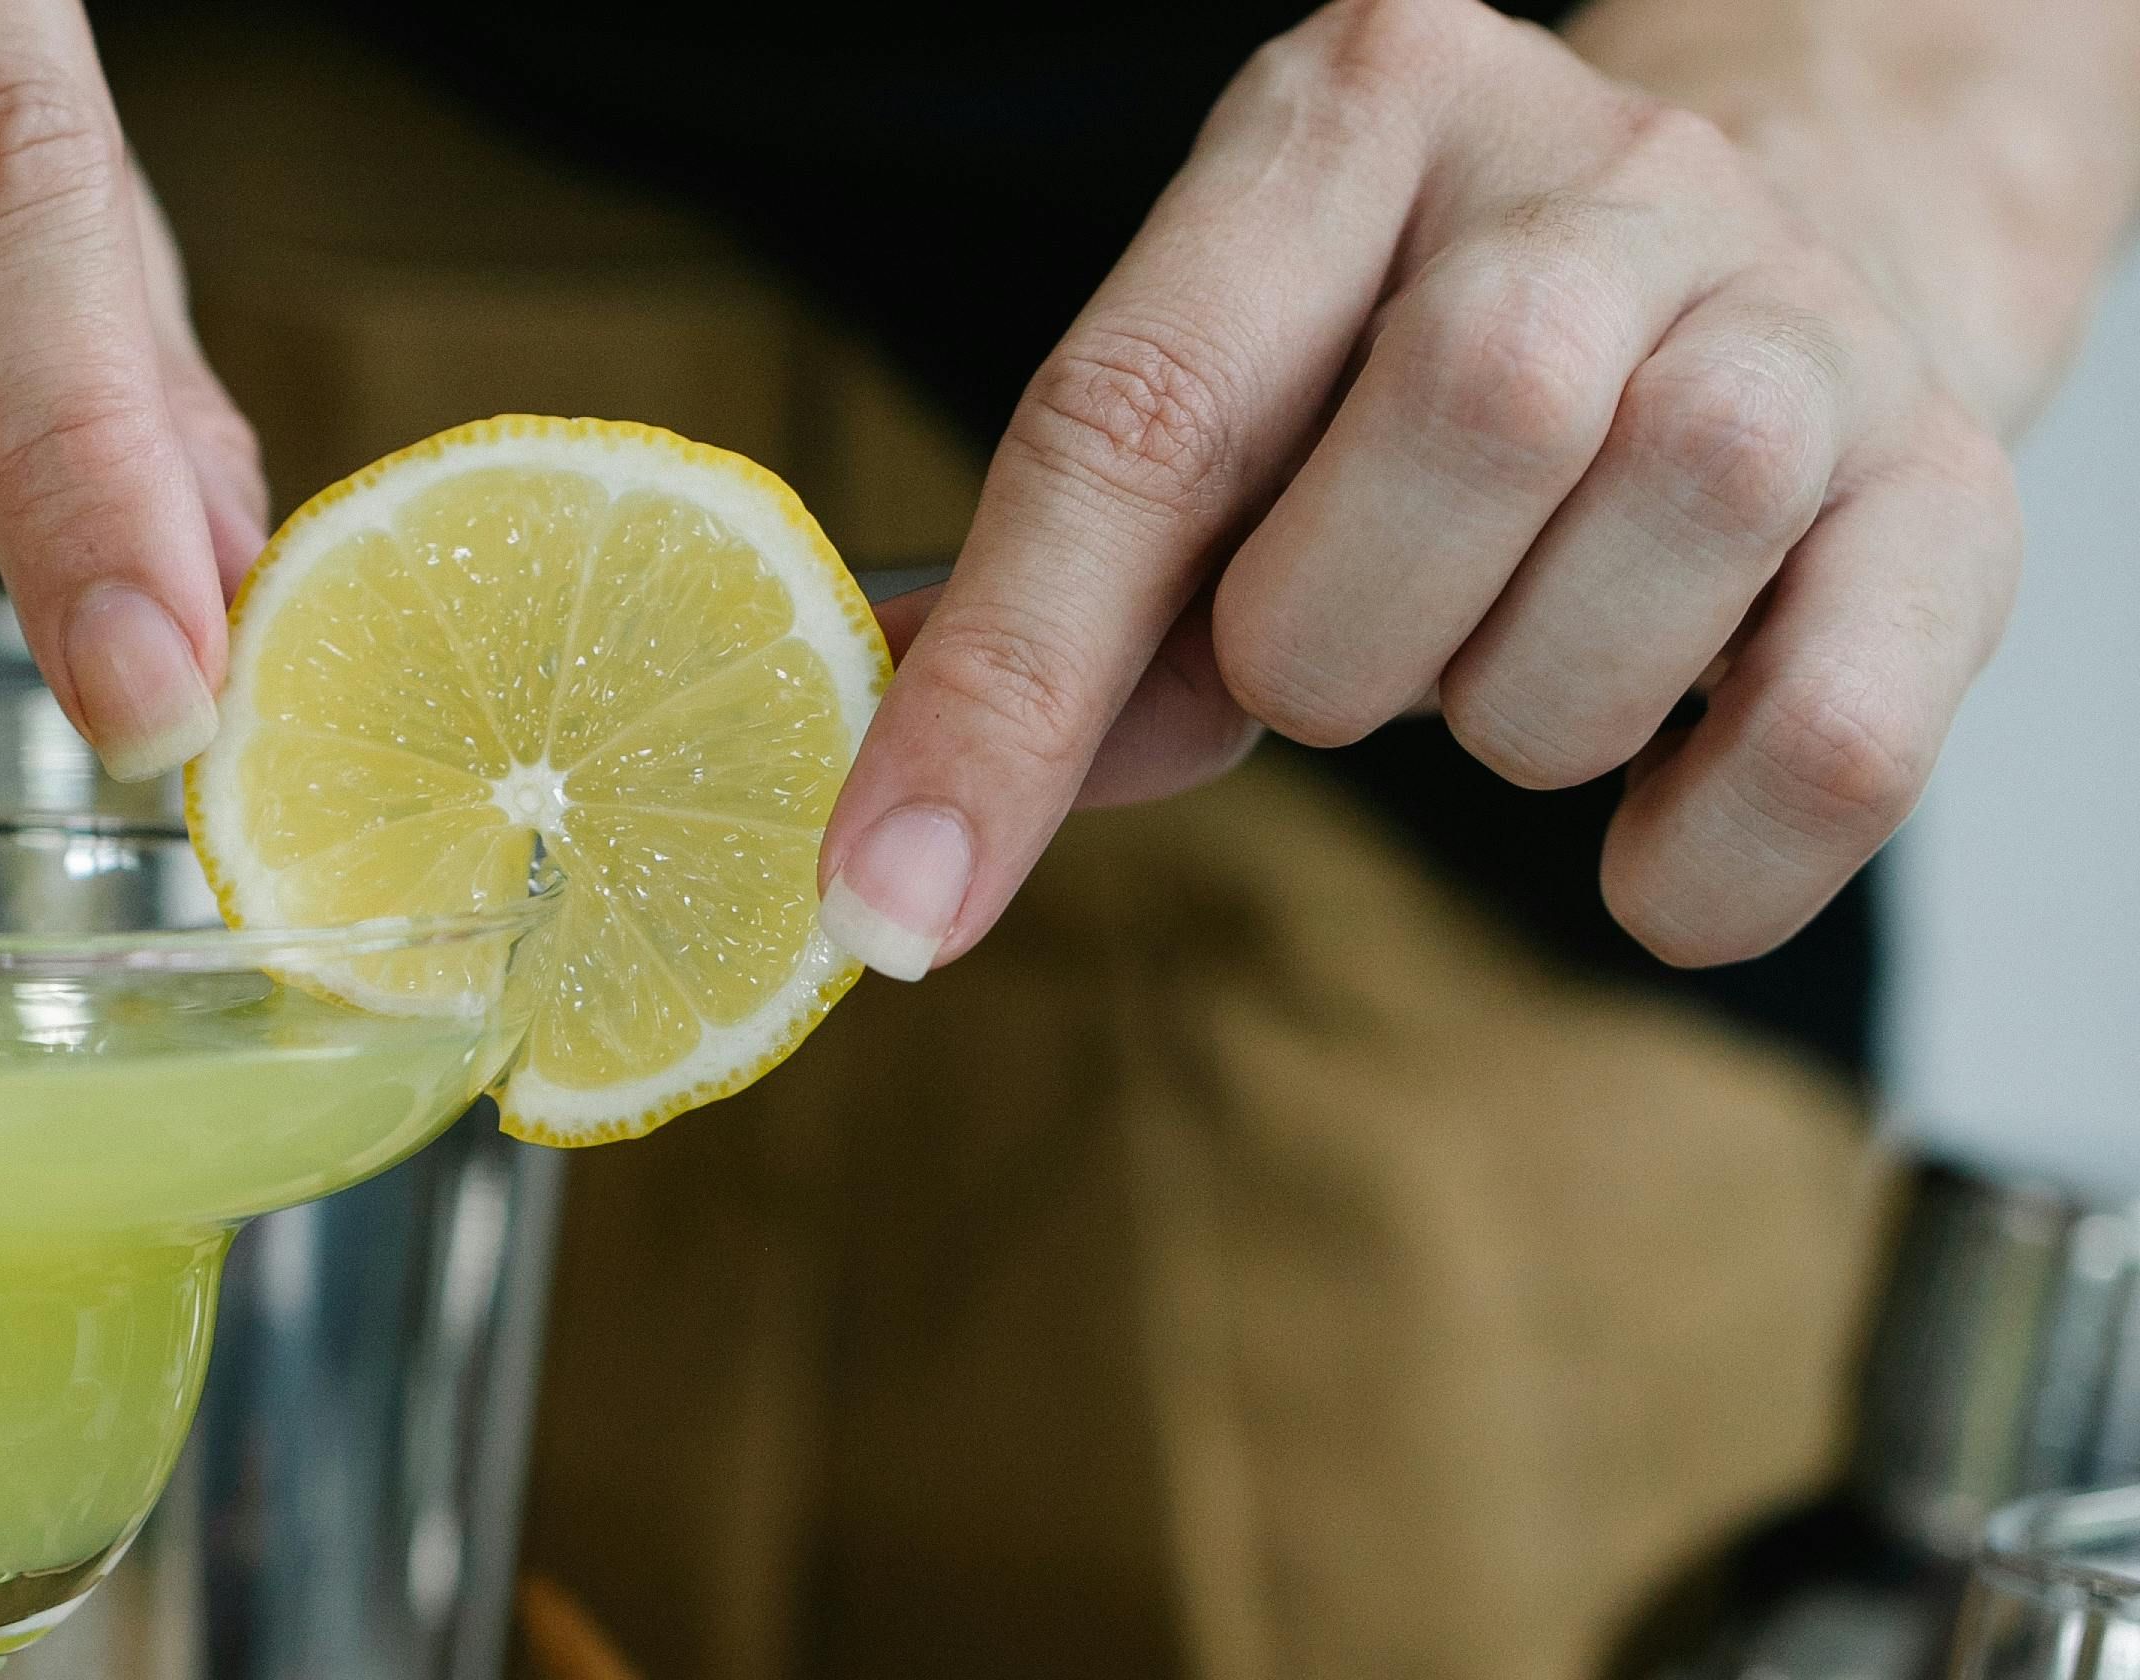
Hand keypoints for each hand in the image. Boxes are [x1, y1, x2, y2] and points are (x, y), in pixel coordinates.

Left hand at [820, 0, 2022, 979]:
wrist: (1804, 255)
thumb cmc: (1438, 372)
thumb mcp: (1242, 408)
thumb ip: (1089, 602)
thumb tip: (936, 838)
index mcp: (1349, 122)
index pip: (1142, 415)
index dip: (1005, 684)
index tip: (890, 895)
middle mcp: (1599, 175)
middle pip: (1465, 418)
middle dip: (1341, 635)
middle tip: (1355, 642)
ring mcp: (1800, 322)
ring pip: (1639, 576)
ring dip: (1520, 714)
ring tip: (1521, 646)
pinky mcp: (1951, 499)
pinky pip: (1823, 747)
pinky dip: (1695, 855)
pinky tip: (1651, 813)